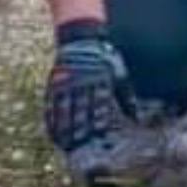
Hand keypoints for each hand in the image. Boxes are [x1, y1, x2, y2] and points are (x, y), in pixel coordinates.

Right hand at [44, 26, 133, 153]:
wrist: (82, 39)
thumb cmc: (105, 59)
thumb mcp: (119, 74)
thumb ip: (126, 96)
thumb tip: (136, 117)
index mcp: (100, 80)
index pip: (99, 105)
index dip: (99, 122)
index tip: (99, 137)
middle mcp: (82, 83)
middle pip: (81, 110)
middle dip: (80, 129)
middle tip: (81, 147)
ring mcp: (66, 83)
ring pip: (64, 110)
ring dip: (64, 129)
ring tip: (65, 145)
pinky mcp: (54, 83)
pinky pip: (51, 105)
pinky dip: (51, 120)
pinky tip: (52, 132)